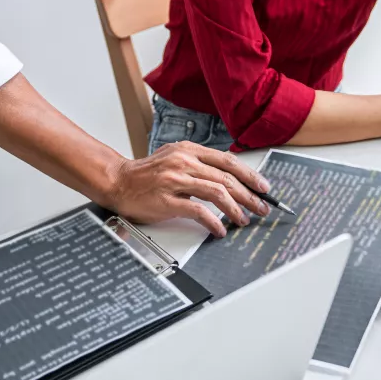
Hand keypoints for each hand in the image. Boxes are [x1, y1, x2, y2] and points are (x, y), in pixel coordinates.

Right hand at [107, 142, 271, 236]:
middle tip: (261, 207)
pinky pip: (199, 211)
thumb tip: (229, 179)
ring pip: (217, 192)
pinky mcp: (167, 201)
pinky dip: (214, 222)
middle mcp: (183, 162)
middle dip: (249, 195)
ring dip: (236, 209)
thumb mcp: (174, 158)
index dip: (249, 175)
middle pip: (227, 178)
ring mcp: (175, 181)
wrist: (117, 181)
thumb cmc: (146, 174)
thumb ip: (199, 164)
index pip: (227, 161)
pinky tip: (220, 230)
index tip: (263, 187)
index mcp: (188, 150)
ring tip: (244, 220)